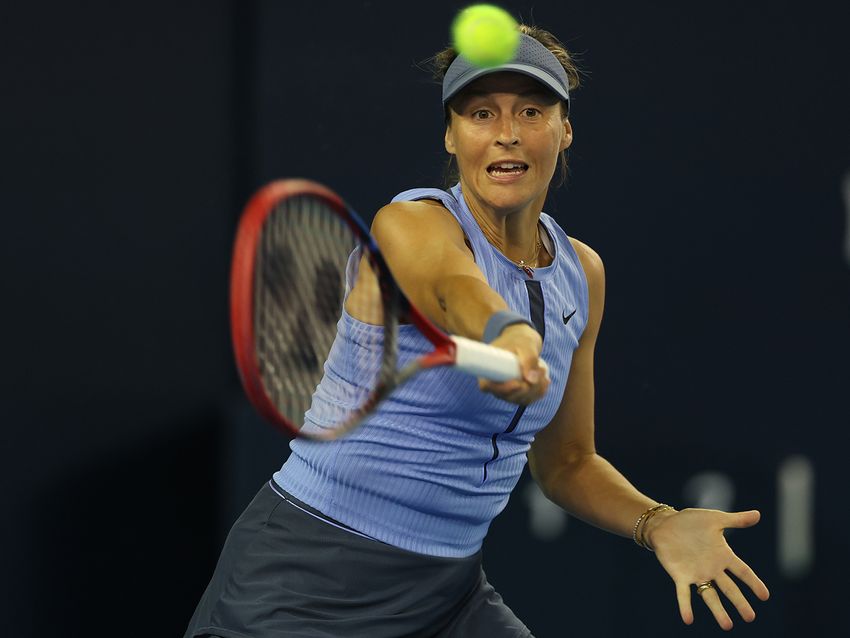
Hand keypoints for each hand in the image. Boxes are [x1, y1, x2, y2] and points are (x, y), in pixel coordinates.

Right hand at [479, 323, 548, 404]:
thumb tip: (531, 381)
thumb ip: (529, 359)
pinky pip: (530, 399)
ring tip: (542, 369)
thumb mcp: (525, 344)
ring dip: (536, 388)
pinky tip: (544, 379)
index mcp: (488, 369)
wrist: (522, 343)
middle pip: (508, 396)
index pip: (487, 386)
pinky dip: (540, 391)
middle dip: (527, 387)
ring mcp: (507, 391)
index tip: (517, 382)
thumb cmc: (519, 340)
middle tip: (540, 369)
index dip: (502, 388)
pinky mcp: (518, 394)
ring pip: (521, 399)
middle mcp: (495, 384)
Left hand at [646, 508, 769, 629]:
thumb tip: (758, 514)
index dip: (753, 583)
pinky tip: (688, 619)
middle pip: (729, 589)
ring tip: (727, 626)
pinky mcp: (679, 576)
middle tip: (750, 618)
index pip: (742, 571)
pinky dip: (685, 606)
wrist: (665, 523)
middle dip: (739, 603)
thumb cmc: (691, 521)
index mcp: (723, 555)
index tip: (765, 596)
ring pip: (709, 595)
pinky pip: (683, 593)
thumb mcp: (715, 519)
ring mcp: (696, 574)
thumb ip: (736, 520)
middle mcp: (712, 568)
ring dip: (718, 610)